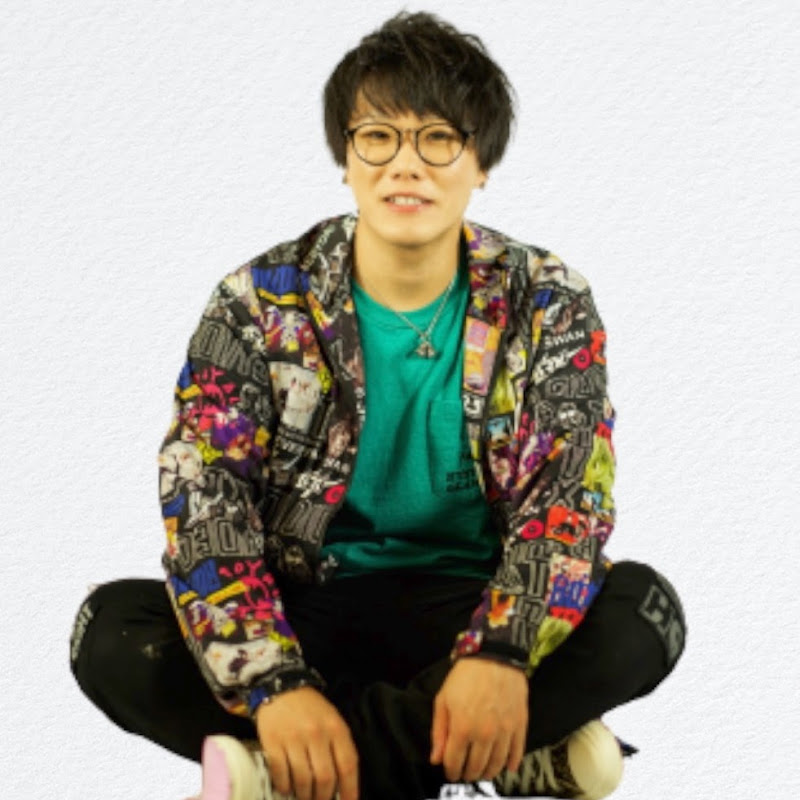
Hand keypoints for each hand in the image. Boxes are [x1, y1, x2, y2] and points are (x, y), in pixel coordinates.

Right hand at [254, 686, 358, 799]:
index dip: (350, 790)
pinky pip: (280, 773)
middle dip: (324, 798)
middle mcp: (316, 734)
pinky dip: (284, 786)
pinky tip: (287, 788)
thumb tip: (343, 783)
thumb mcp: (332, 720)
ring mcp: (293, 739)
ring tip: (304, 797)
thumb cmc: (311, 708)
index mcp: (336, 728)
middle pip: (325, 778)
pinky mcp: (273, 742)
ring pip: (303, 780)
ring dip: (304, 795)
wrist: (281, 687)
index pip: (347, 765)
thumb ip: (339, 747)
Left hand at [430, 657, 527, 782]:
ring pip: (496, 764)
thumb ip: (439, 731)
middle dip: (468, 773)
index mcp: (462, 728)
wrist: (494, 656)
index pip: (454, 762)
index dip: (451, 771)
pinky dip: (512, 764)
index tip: (450, 772)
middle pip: (476, 767)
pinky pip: (517, 752)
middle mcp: (484, 735)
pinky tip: (507, 768)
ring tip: (482, 771)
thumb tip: (436, 759)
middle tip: (465, 772)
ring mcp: (504, 732)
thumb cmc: (465, 676)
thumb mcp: (443, 699)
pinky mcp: (520, 725)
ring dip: (488, 772)